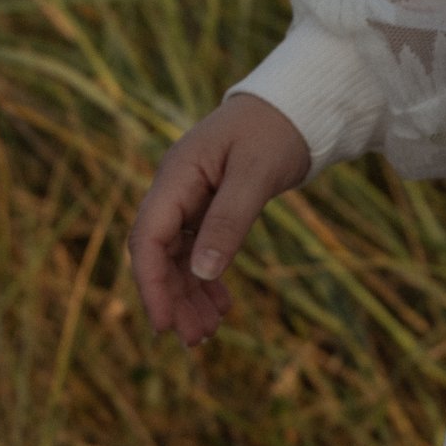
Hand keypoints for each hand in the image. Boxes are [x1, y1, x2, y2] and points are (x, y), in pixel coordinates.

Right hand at [129, 93, 313, 348]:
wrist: (296, 104)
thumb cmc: (276, 130)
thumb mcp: (257, 174)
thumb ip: (229, 221)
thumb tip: (204, 272)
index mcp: (176, 176)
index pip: (149, 237)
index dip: (152, 284)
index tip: (163, 325)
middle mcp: (175, 189)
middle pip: (158, 254)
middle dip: (172, 299)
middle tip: (195, 341)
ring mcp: (190, 200)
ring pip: (178, 258)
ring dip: (189, 296)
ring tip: (209, 333)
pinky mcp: (208, 208)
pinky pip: (197, 251)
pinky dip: (207, 280)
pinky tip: (222, 306)